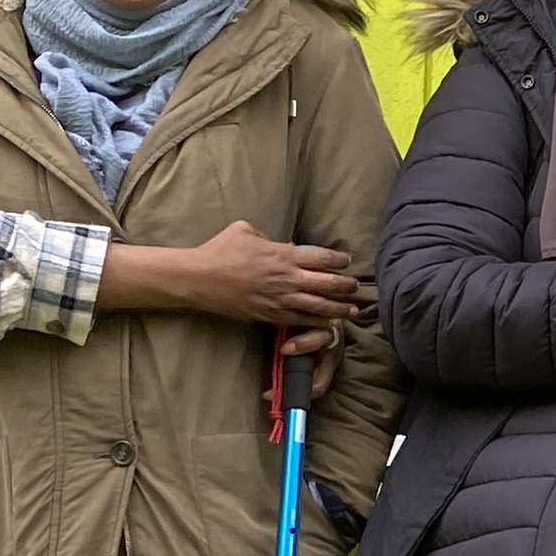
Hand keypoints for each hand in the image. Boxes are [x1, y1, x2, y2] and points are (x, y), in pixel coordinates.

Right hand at [101, 218, 362, 331]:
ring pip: (318, 306)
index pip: (321, 257)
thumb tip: (282, 243)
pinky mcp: (270, 315)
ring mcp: (279, 299)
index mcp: (282, 254)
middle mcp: (286, 278)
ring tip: (352, 310)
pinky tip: (328, 324)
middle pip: (327, 283)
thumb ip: (268, 236)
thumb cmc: (220, 250)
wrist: (200, 278)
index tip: (347, 260)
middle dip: (345, 285)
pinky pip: (300, 321)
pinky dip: (317, 323)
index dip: (338, 259)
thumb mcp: (245, 230)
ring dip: (338, 308)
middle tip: (356, 287)